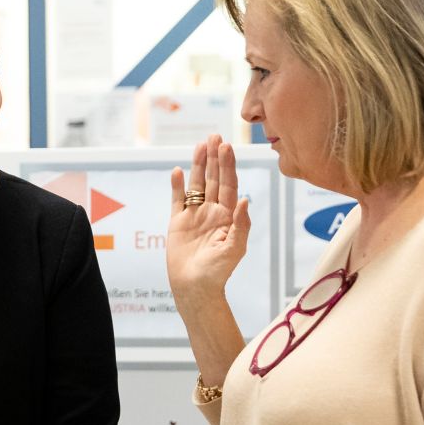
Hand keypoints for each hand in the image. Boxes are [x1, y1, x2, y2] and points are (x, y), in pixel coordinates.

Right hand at [166, 135, 251, 304]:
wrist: (195, 288)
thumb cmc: (218, 272)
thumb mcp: (235, 249)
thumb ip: (241, 224)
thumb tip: (246, 200)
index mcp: (228, 216)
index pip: (229, 185)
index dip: (228, 166)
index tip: (226, 148)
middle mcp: (212, 211)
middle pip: (214, 179)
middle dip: (215, 158)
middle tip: (214, 136)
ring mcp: (194, 215)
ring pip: (196, 184)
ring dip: (198, 165)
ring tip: (199, 145)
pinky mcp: (178, 222)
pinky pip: (177, 200)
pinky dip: (177, 186)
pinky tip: (177, 171)